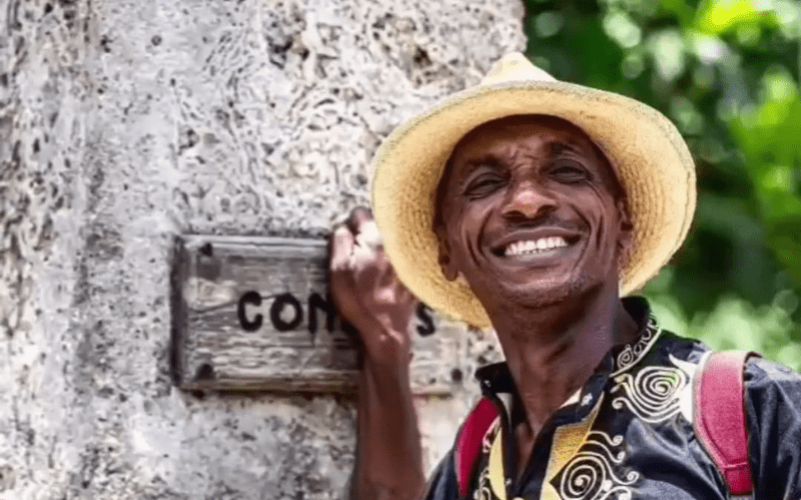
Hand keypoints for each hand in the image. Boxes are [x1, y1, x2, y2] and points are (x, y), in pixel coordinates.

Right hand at [330, 208, 416, 363]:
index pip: (360, 213)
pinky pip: (406, 254)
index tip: (349, 240)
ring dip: (385, 245)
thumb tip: (343, 227)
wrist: (388, 329)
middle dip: (370, 233)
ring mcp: (409, 255)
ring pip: (394, 238)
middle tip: (361, 253)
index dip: (351, 226)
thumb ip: (340, 242)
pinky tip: (389, 275)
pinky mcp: (417, 270)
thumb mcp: (338, 270)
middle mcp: (396, 241)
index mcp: (375, 237)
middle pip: (381, 223)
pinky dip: (398, 258)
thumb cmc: (360, 301)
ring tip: (375, 265)